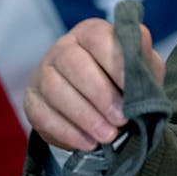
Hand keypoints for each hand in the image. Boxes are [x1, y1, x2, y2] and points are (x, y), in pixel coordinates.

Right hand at [23, 18, 165, 150]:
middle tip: (121, 118)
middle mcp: (63, 47)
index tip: (131, 88)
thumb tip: (139, 55)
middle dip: (101, 95)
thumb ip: (144, 60)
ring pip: (56, 90)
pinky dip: (68, 131)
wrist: (104, 106)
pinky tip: (89, 142)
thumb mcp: (144, 67)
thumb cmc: (126, 80)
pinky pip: (43, 115)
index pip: (98, 38)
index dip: (115, 63)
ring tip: (108, 135)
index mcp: (91, 33)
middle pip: (74, 64)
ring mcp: (43, 73)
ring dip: (85, 116)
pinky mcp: (32, 101)